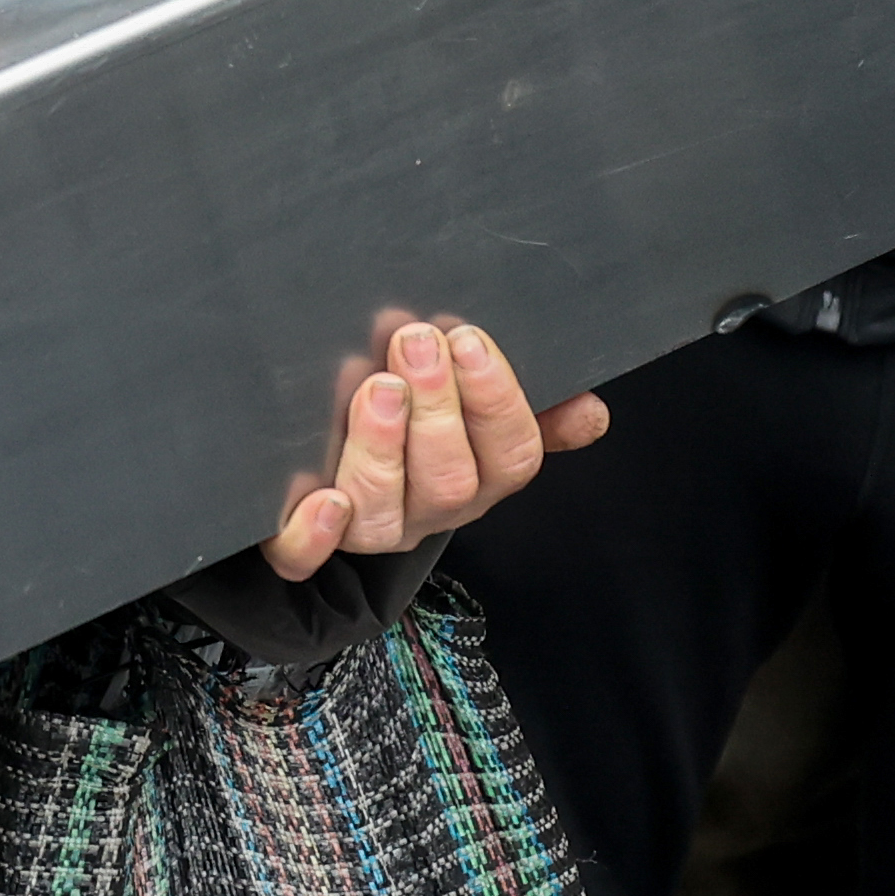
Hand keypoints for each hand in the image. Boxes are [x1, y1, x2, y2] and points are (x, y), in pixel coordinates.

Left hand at [270, 314, 607, 581]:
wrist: (320, 479)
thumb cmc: (412, 423)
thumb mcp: (477, 414)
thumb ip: (534, 411)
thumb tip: (592, 410)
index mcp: (478, 477)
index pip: (510, 456)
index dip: (495, 400)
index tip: (469, 339)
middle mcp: (427, 511)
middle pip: (450, 483)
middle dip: (437, 409)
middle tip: (415, 342)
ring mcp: (368, 530)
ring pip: (383, 513)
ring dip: (382, 448)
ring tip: (376, 387)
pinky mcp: (302, 543)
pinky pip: (306, 556)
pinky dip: (314, 533)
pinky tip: (321, 499)